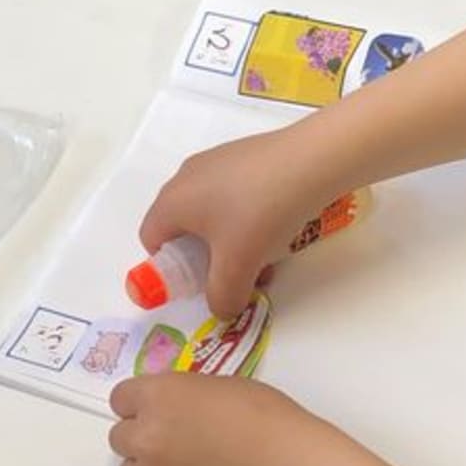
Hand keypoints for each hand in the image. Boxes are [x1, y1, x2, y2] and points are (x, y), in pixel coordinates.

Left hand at [109, 373, 338, 465]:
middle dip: (141, 434)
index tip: (157, 407)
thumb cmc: (265, 417)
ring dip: (149, 464)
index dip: (139, 402)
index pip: (120, 398)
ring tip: (183, 463)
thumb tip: (174, 409)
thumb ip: (183, 396)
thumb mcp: (219, 386)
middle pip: (119, 437)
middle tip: (172, 436)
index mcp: (158, 397)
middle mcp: (146, 437)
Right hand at [140, 131, 335, 316]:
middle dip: (210, 260)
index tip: (205, 281)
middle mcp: (187, 177)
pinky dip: (251, 219)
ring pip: (215, 215)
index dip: (172, 270)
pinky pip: (237, 197)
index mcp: (172, 201)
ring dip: (235, 243)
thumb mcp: (238, 267)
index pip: (152, 241)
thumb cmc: (261, 213)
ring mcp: (217, 162)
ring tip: (267, 257)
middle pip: (185, 230)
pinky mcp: (246, 157)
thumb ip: (223, 297)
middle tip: (238, 273)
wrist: (313, 160)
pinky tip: (280, 228)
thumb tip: (223, 308)